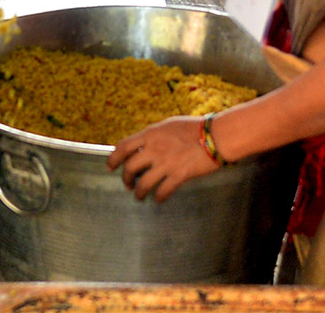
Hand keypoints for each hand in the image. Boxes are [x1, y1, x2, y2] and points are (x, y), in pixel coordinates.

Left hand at [106, 116, 220, 201]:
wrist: (214, 136)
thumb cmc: (194, 128)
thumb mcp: (168, 125)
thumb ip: (154, 135)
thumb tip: (143, 144)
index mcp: (150, 134)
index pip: (123, 147)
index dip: (113, 158)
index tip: (110, 167)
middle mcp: (154, 149)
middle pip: (130, 168)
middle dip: (126, 179)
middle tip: (128, 185)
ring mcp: (166, 163)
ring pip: (143, 184)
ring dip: (139, 193)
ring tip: (139, 196)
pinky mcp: (179, 175)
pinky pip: (163, 191)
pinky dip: (158, 198)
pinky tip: (158, 199)